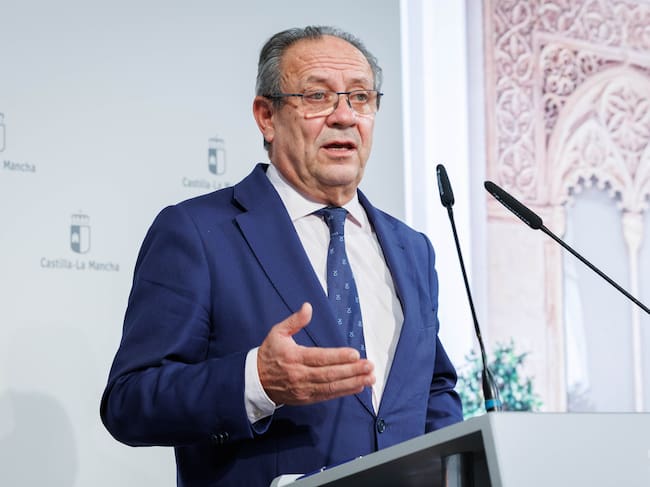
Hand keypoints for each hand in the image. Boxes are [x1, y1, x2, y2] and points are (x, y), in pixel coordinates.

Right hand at [257, 302, 374, 404]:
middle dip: (351, 371)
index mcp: (293, 357)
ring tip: (370, 378)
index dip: (338, 357)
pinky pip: (327, 395)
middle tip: (369, 366)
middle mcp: (299, 375)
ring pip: (331, 387)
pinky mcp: (306, 399)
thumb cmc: (269, 353)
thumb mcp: (277, 332)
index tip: (355, 354)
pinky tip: (358, 386)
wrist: (255, 381)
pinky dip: (344, 392)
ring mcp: (303, 389)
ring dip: (352, 383)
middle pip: (329, 374)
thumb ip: (294, 320)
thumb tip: (308, 307)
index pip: (319, 357)